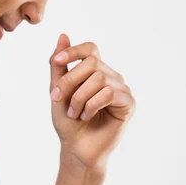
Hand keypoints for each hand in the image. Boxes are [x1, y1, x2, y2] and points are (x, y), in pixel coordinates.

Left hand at [49, 33, 135, 171]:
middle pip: (92, 63)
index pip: (90, 49)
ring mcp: (122, 89)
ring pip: (99, 78)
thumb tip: (63, 35)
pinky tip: (87, 116)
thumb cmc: (68, 121)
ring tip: (74, 113)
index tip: (58, 61)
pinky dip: (91, 105)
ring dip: (79, 97)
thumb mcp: (56, 89)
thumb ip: (58, 65)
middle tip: (57, 99)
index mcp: (96, 71)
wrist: (76, 149)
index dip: (74, 51)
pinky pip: (108, 93)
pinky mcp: (128, 104)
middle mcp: (111, 77)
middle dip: (70, 80)